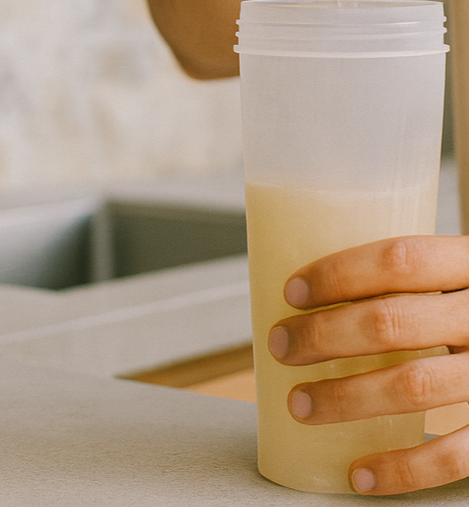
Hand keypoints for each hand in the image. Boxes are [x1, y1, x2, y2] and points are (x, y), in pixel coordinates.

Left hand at [268, 235, 468, 494]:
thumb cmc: (468, 307)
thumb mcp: (453, 276)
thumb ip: (407, 281)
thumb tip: (308, 297)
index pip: (400, 260)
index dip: (340, 274)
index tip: (293, 292)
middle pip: (393, 321)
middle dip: (324, 335)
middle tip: (282, 346)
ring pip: (413, 386)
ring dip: (345, 398)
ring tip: (300, 404)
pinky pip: (453, 455)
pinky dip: (402, 469)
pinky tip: (360, 473)